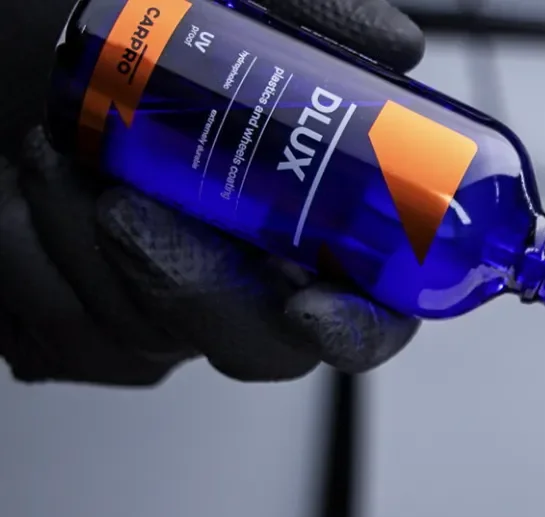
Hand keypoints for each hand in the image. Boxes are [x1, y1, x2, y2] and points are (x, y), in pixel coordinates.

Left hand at [0, 0, 424, 385]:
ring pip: (160, 341)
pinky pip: (81, 339)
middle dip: (199, 293)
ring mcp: (163, 301)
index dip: (359, 327)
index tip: (314, 308)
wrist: (0, 51)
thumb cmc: (62, 29)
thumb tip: (400, 50)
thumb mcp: (201, 0)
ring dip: (90, 248)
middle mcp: (237, 267)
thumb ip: (306, 18)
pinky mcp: (87, 327)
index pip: (364, 305)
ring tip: (53, 156)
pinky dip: (42, 262)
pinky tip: (28, 200)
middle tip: (131, 216)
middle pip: (268, 348)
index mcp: (292, 214)